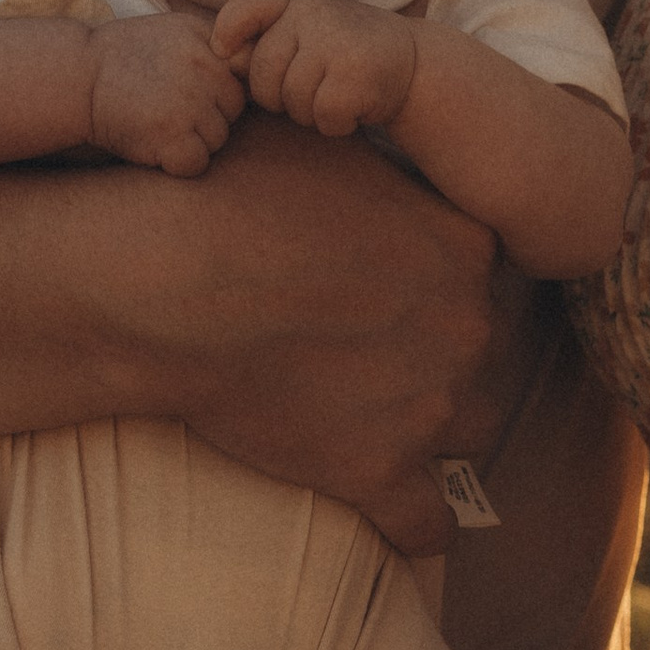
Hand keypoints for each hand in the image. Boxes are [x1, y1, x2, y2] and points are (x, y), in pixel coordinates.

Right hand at [84, 12, 245, 176]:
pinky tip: (153, 142)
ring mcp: (188, 101)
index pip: (242, 80)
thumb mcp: (178, 31)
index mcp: (210, 41)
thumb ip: (219, 46)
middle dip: (207, 117)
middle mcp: (205, 68)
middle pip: (232, 113)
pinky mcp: (170, 134)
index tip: (189, 90)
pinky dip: (176, 162)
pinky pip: (196, 163)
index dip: (217, 92)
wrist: (78, 75)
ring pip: (217, 140)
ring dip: (191, 140)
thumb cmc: (128, 57)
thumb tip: (259, 67)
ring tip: (156, 121)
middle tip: (167, 107)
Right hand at [117, 112, 527, 553]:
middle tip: (376, 349)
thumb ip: (370, 156)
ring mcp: (429, 404)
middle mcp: (467, 325)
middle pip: (480, 350)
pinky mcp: (377, 471)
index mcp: (465, 243)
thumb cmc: (228, 191)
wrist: (165, 280)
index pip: (484, 273)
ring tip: (385, 421)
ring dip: (432, 427)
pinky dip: (419, 526)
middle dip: (439, 352)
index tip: (398, 286)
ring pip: (466, 428)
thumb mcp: (317, 141)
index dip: (439, 282)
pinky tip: (411, 528)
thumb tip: (366, 121)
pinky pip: (427, 521)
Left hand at [214, 0, 417, 136]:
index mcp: (298, 2)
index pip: (252, 2)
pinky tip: (354, 107)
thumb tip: (226, 56)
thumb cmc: (345, 54)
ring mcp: (336, 43)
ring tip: (337, 92)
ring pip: (291, 100)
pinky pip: (321, 117)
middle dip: (278, 96)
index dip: (229, 27)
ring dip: (309, 113)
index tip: (224, 50)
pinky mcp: (356, 75)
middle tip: (313, 87)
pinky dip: (336, 124)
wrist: (414, 66)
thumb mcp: (306, 35)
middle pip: (262, 74)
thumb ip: (265, 40)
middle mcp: (316, 14)